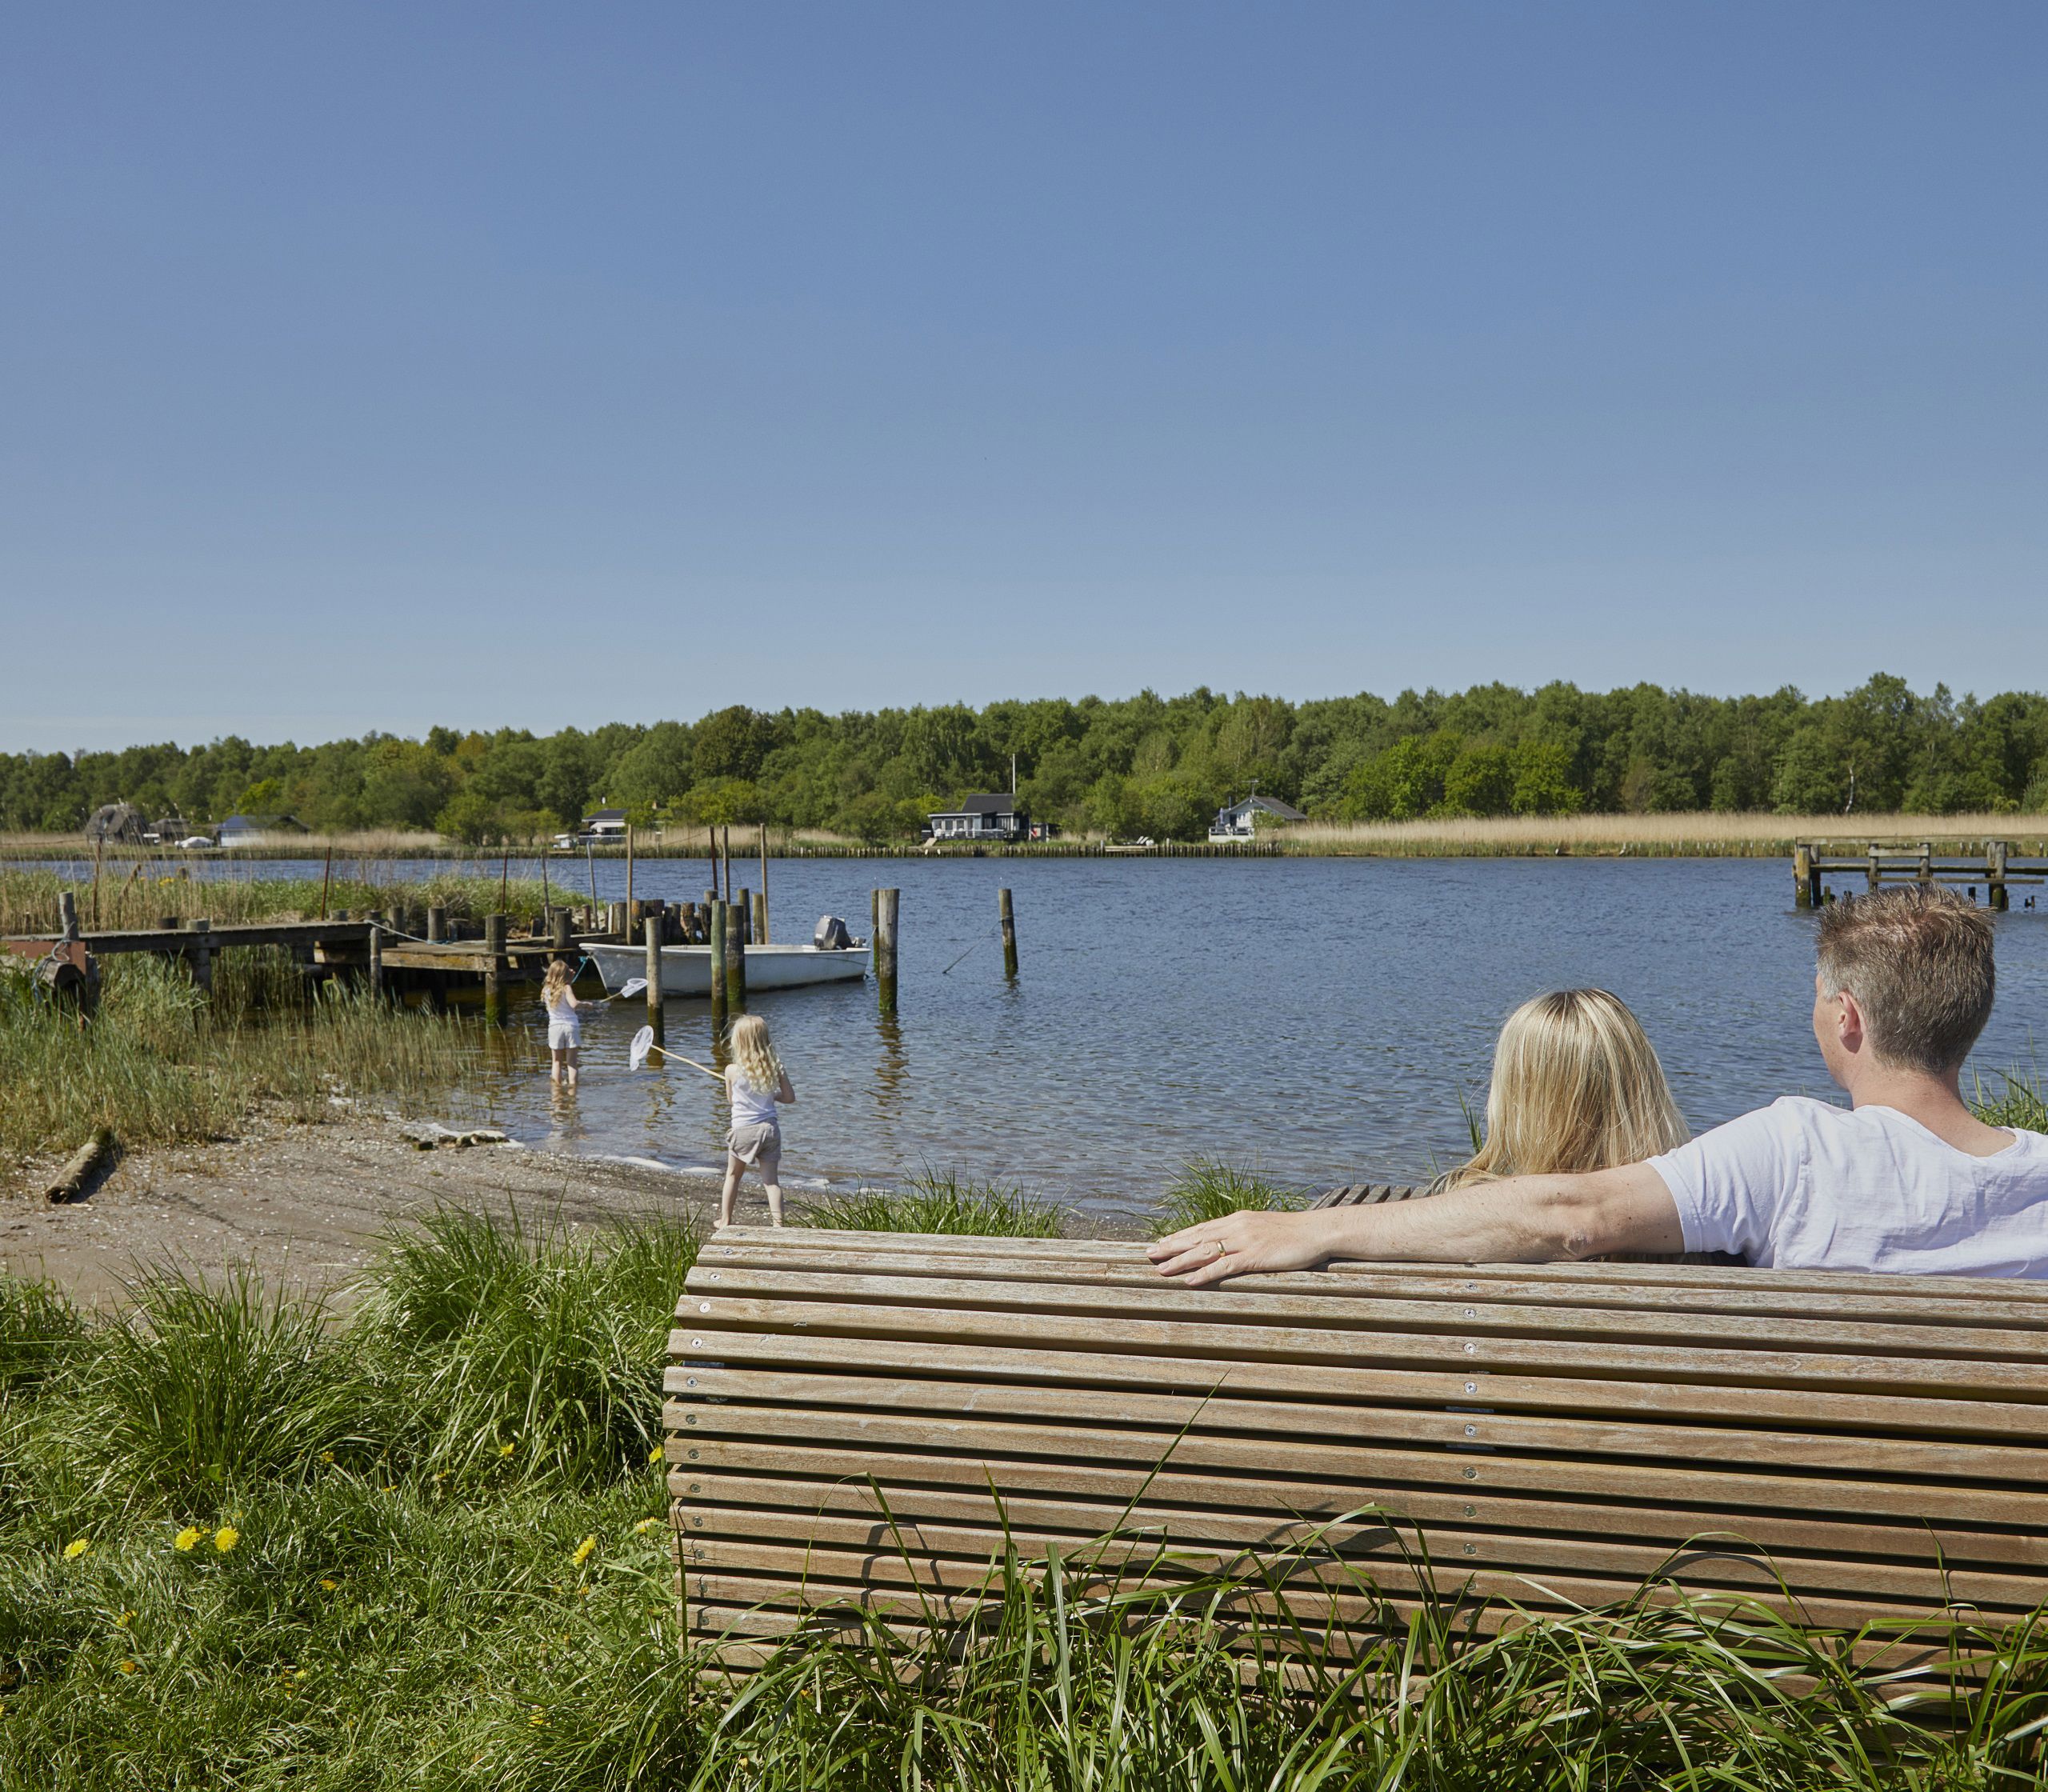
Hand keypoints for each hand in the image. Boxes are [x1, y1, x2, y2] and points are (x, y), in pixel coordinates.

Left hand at [1145, 1209, 1327, 1285]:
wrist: (1317, 1231)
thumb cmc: (1294, 1232)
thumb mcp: (1264, 1228)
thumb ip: (1245, 1234)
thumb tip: (1229, 1243)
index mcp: (1237, 1220)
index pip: (1201, 1228)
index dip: (1179, 1237)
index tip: (1161, 1243)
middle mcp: (1236, 1227)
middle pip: (1196, 1237)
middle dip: (1171, 1246)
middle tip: (1149, 1254)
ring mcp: (1244, 1241)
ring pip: (1205, 1251)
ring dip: (1180, 1261)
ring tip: (1161, 1269)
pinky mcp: (1254, 1256)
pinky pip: (1224, 1266)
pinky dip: (1205, 1273)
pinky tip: (1190, 1280)